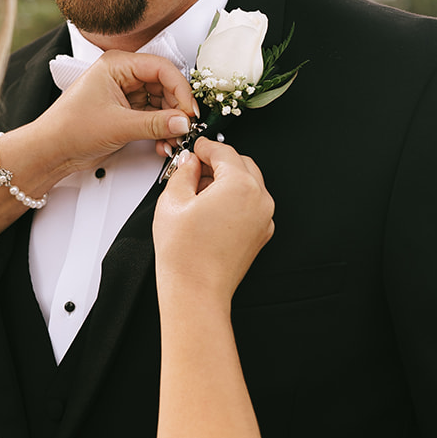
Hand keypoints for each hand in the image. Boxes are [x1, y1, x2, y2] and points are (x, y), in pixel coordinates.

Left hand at [26, 50, 198, 177]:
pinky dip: (160, 130)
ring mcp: (125, 94)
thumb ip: (155, 124)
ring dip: (170, 122)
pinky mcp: (125, 112)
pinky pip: (152, 117)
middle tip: (184, 127)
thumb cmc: (69, 128)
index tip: (190, 110)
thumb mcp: (118, 125)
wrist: (51, 150)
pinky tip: (162, 144)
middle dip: (176, 108)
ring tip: (172, 139)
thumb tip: (183, 121)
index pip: (161, 68)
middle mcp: (122, 75)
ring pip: (161, 103)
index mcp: (117, 65)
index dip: (180, 89)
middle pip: (164, 85)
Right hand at [153, 138, 274, 304]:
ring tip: (198, 192)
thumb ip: (184, 172)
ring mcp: (264, 218)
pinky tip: (210, 209)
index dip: (205, 146)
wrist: (196, 291)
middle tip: (194, 168)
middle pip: (241, 165)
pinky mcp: (261, 234)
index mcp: (240, 185)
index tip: (194, 148)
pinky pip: (251, 204)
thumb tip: (189, 163)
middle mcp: (259, 199)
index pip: (225, 152)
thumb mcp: (172, 201)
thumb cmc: (185, 253)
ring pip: (249, 184)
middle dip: (218, 162)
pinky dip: (234, 199)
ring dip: (227, 180)